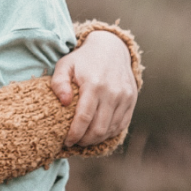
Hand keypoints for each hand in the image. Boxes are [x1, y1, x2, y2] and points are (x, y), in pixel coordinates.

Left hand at [50, 30, 137, 146]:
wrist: (111, 48)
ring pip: (110, 129)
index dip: (74, 134)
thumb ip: (59, 82)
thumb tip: (63, 102)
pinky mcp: (132, 100)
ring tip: (84, 139)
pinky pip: (121, 125)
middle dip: (84, 140)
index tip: (66, 141)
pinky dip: (109, 133)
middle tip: (74, 142)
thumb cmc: (83, 59)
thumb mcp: (65, 65)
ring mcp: (124, 97)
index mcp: (94, 84)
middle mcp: (112, 92)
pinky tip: (97, 133)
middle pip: (98, 128)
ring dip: (96, 139)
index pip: (84, 118)